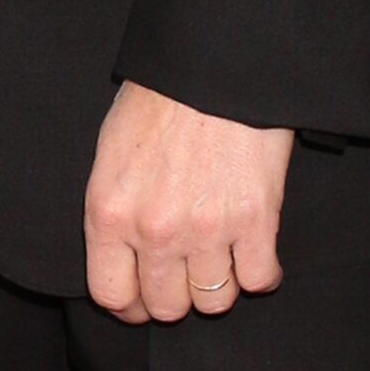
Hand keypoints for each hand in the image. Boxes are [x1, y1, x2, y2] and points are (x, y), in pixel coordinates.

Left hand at [84, 81, 292, 323]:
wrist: (212, 62)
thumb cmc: (160, 98)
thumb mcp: (112, 151)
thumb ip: (114, 209)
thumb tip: (122, 255)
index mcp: (109, 211)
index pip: (111, 295)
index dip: (130, 304)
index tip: (143, 297)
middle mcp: (154, 230)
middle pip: (166, 308)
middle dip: (176, 294)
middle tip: (185, 271)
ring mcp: (207, 229)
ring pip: (214, 302)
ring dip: (218, 282)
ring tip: (219, 252)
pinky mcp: (256, 222)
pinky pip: (259, 280)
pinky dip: (260, 271)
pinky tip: (253, 248)